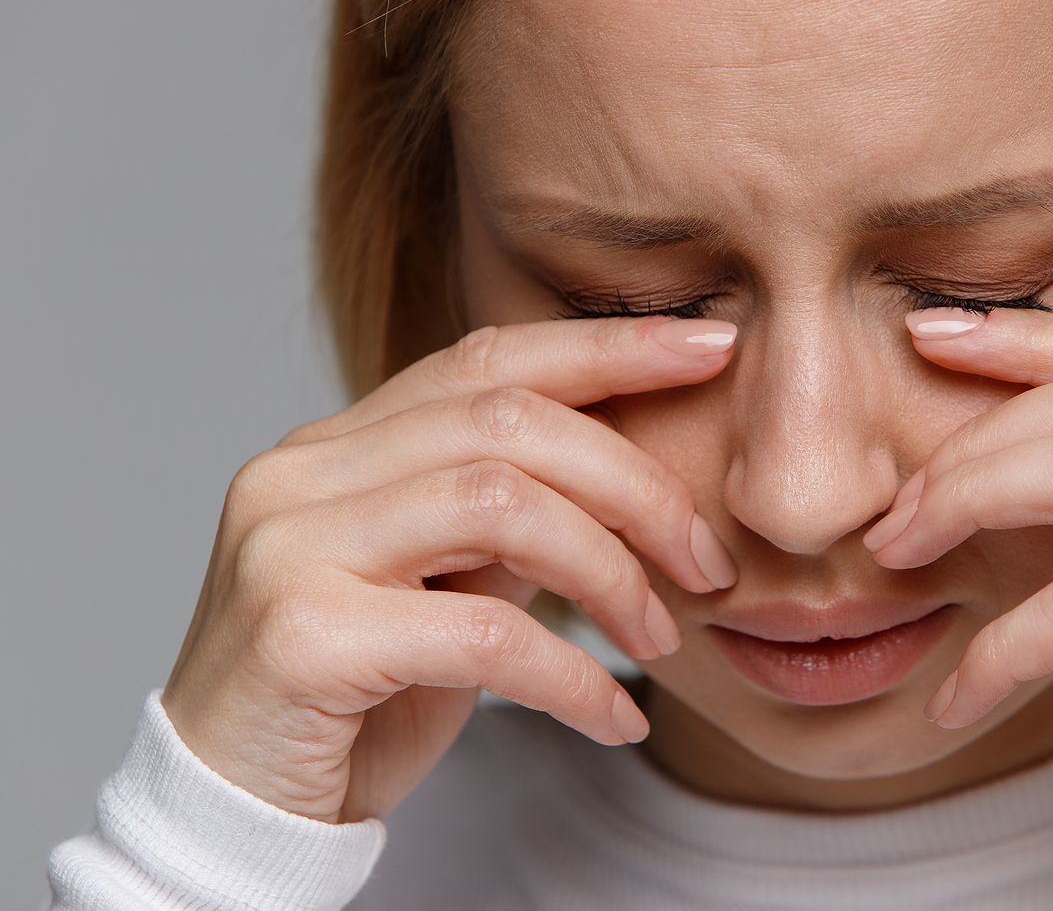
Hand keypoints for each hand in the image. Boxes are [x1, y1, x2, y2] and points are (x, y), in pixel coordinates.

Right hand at [161, 316, 739, 823]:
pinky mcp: (300, 637)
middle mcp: (301, 473)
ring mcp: (290, 547)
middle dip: (637, 486)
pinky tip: (613, 716)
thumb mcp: (445, 584)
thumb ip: (512, 516)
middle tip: (707, 560)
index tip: (711, 348)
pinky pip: (485, 633)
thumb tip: (633, 475)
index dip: (606, 347)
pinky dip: (572, 675)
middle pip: (510, 423)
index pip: (485, 359)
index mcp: (336, 443)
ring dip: (613, 575)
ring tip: (660, 637)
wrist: (237, 810)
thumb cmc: (354, 695)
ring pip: (503, 504)